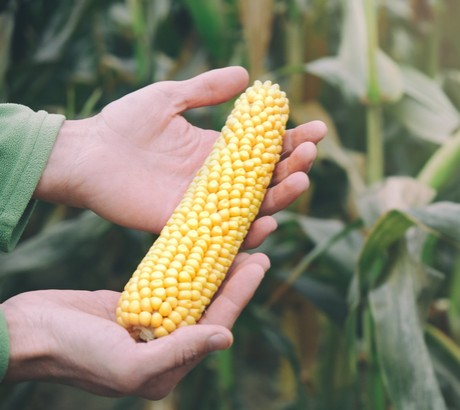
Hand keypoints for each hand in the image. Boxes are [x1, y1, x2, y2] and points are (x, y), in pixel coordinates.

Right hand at [1, 253, 269, 398]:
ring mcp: (151, 327)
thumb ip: (179, 352)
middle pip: (211, 307)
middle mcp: (166, 349)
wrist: (27, 334)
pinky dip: (188, 266)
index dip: (241, 293)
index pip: (216, 324)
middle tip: (259, 246)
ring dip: (216, 270)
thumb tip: (227, 338)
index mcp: (170, 368)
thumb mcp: (129, 363)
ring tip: (239, 243)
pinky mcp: (136, 306)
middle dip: (236, 279)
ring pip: (195, 294)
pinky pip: (172, 285)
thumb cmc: (74, 354)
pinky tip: (202, 247)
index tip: (261, 261)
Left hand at [34, 67, 326, 248]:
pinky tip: (268, 221)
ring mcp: (207, 205)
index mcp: (220, 152)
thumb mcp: (169, 97)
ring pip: (256, 207)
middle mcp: (220, 181)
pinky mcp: (188, 225)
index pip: (268, 148)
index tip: (318, 129)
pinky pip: (226, 234)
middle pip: (270, 179)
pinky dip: (249, 232)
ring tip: (299, 179)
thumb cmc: (124, 125)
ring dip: (283, 197)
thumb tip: (246, 74)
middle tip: (308, 153)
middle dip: (295, 166)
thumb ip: (206, 89)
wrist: (88, 154)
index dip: (295, 140)